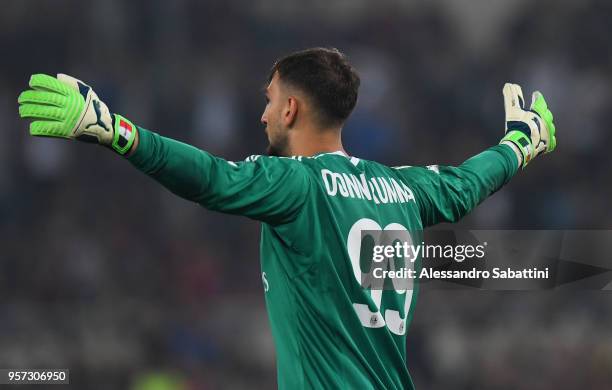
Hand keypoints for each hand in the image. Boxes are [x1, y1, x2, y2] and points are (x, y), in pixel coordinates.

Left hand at [18, 74, 136, 154]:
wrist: (106, 128)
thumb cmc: (95, 109)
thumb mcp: (88, 92)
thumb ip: (73, 84)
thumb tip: (57, 77)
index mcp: (73, 95)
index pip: (53, 85)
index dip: (40, 82)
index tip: (32, 81)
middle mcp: (69, 106)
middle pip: (44, 99)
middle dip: (30, 98)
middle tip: (22, 99)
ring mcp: (68, 118)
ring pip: (43, 113)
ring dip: (30, 111)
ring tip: (23, 111)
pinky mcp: (67, 131)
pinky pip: (48, 128)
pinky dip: (39, 127)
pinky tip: (33, 126)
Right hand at [499, 83, 556, 167]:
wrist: (520, 145)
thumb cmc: (517, 126)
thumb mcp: (512, 110)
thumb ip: (510, 97)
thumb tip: (508, 84)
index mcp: (540, 111)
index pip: (539, 101)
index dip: (537, 97)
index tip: (536, 94)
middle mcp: (547, 121)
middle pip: (546, 114)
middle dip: (542, 111)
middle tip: (539, 110)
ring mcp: (549, 133)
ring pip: (549, 127)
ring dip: (545, 125)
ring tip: (540, 127)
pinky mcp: (548, 145)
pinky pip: (551, 141)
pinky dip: (547, 139)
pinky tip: (544, 139)